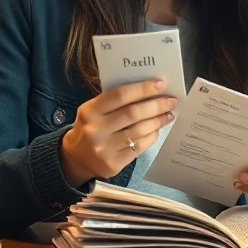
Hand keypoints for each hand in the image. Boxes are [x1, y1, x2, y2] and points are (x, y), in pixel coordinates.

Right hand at [59, 79, 177, 186]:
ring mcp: (105, 149)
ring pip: (139, 131)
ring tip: (168, 114)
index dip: (143, 89)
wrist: (76, 158)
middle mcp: (96, 130)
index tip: (161, 84)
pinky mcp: (114, 164)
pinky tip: (157, 129)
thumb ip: (116, 101)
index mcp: (90, 111)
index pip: (120, 95)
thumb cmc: (91, 127)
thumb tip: (150, 91)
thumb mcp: (94, 110)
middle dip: (156, 105)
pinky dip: (152, 136)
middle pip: (133, 113)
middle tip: (171, 100)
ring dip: (158, 121)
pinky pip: (140, 147)